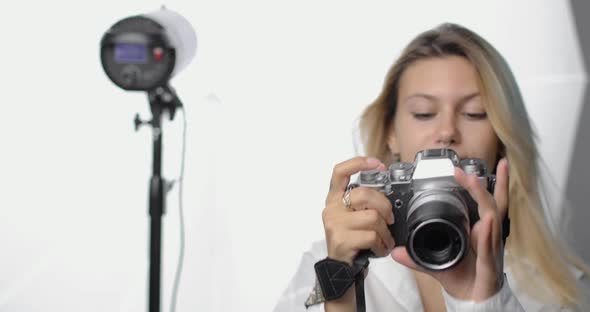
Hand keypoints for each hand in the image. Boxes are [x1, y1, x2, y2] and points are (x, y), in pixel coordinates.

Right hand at [322, 157, 395, 264]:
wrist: (341, 269)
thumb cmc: (353, 241)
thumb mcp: (354, 217)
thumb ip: (364, 203)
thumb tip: (387, 193)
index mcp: (335, 198)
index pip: (340, 172)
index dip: (358, 163)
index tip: (377, 164)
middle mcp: (331, 208)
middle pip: (364, 194)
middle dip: (384, 207)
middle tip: (390, 220)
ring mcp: (334, 224)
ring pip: (372, 217)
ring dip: (385, 232)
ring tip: (384, 240)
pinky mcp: (341, 240)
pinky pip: (371, 236)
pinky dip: (381, 245)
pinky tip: (379, 249)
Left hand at [391, 157, 509, 300]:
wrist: (473, 299)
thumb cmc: (463, 276)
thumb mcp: (435, 262)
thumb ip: (416, 256)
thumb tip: (395, 251)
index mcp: (477, 230)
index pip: (483, 203)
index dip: (481, 185)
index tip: (467, 169)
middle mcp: (487, 235)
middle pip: (492, 204)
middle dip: (481, 185)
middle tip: (466, 171)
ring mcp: (491, 247)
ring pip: (492, 219)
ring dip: (483, 199)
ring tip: (474, 183)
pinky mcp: (490, 264)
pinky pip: (489, 247)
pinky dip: (487, 234)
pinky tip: (485, 222)